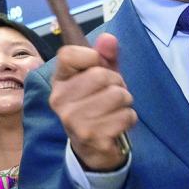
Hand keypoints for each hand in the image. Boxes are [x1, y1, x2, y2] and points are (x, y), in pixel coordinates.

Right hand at [49, 34, 134, 171]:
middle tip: (112, 95)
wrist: (93, 149)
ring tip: (115, 110)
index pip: (68, 55)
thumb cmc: (97, 106)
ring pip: (117, 95)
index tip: (97, 67)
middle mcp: (59, 101)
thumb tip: (109, 38)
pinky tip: (117, 125)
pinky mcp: (92, 137)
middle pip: (101, 75)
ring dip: (125, 102)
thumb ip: (105, 57)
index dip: (91, 56)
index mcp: (58, 82)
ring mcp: (74, 120)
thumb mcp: (101, 78)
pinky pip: (126, 115)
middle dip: (117, 83)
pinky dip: (129, 118)